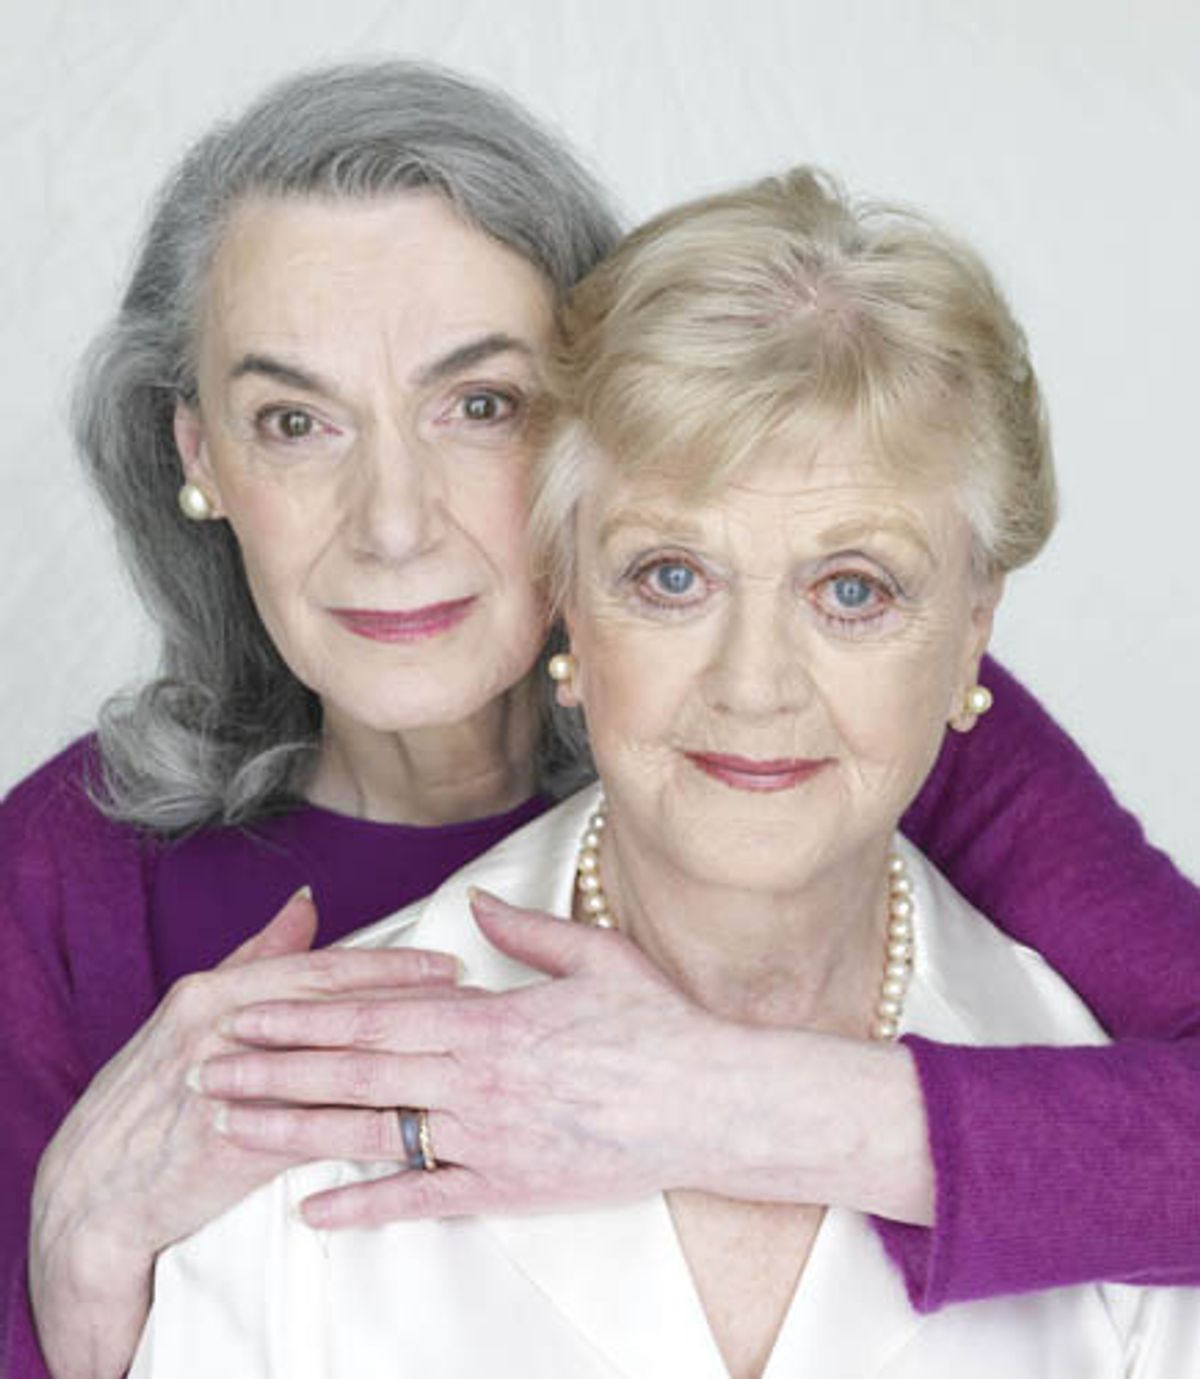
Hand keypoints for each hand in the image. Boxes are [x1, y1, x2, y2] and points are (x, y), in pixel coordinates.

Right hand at [28, 890, 456, 1378]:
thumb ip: (259, 956)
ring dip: (400, 1057)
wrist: (96, 1192)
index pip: (321, 972)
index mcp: (216, 992)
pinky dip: (365, 1121)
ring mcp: (227, 1087)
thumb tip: (307, 900)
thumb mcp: (194, 1012)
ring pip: (331, 1065)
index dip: (389, 968)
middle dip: (410, 1004)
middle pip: (335, 1010)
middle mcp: (221, 1030)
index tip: (448, 966)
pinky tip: (413, 1120)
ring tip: (459, 1054)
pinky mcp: (233, 1145)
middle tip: (474, 1000)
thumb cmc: (152, 1093)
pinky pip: (314, 1129)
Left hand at [199, 889, 732, 1226]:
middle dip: (274, 1068)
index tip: (250, 1008)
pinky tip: (311, 1214)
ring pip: (372, 1137)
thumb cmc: (658, 1027)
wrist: (714, 1105)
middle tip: (205, 1067)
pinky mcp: (509, 1190)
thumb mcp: (596, 957)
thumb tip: (475, 901)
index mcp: (491, 1021)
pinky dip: (363, 1208)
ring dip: (295, 1130)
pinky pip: (422, 1202)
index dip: (304, 1014)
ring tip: (231, 1126)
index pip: (375, 1017)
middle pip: (355, 1074)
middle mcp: (476, 1082)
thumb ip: (524, 931)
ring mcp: (488, 1141)